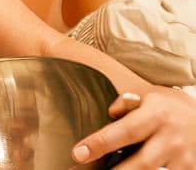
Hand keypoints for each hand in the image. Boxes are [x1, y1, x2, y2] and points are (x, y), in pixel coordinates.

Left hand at [72, 86, 195, 168]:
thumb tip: (110, 115)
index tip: (77, 154)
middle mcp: (171, 138)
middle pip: (140, 163)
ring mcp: (183, 158)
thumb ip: (125, 104)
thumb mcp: (147, 96)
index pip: (125, 132)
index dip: (99, 144)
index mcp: (157, 115)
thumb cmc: (166, 107)